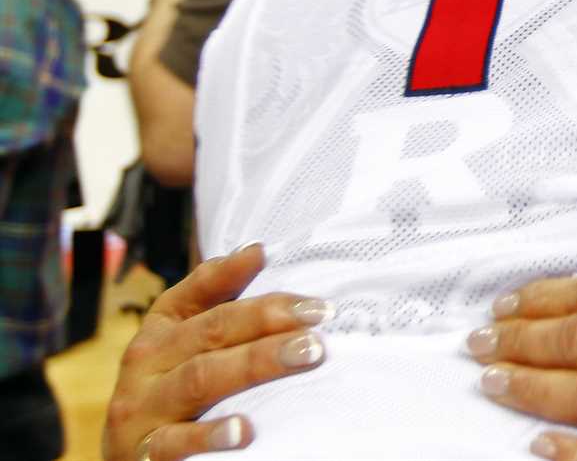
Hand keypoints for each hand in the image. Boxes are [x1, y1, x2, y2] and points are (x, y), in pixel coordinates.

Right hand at [102, 244, 330, 460]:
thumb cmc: (166, 396)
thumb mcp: (181, 346)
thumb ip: (216, 300)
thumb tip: (256, 250)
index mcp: (159, 332)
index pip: (196, 292)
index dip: (234, 272)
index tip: (272, 256)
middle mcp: (147, 365)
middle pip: (212, 332)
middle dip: (268, 318)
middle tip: (320, 315)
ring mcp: (142, 411)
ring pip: (201, 379)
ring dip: (256, 363)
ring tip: (304, 354)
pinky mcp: (143, 456)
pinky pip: (176, 443)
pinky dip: (211, 436)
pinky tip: (246, 431)